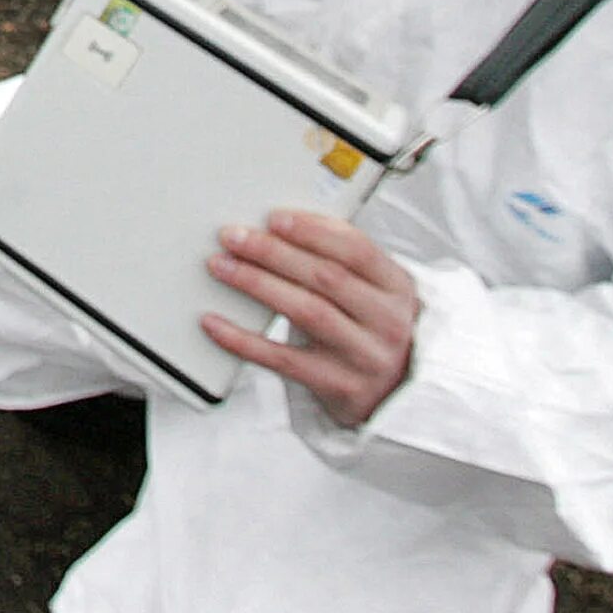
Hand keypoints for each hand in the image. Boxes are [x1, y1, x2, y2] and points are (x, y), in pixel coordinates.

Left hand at [201, 210, 420, 425]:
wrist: (395, 395)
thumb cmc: (371, 328)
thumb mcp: (374, 291)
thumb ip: (338, 260)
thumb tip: (278, 228)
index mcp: (397, 287)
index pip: (357, 249)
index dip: (313, 230)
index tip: (274, 218)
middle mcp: (386, 322)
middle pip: (325, 277)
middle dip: (273, 252)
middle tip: (233, 237)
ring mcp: (364, 357)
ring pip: (306, 312)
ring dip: (257, 284)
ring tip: (222, 266)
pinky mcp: (338, 387)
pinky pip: (283, 360)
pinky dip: (244, 339)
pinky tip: (215, 322)